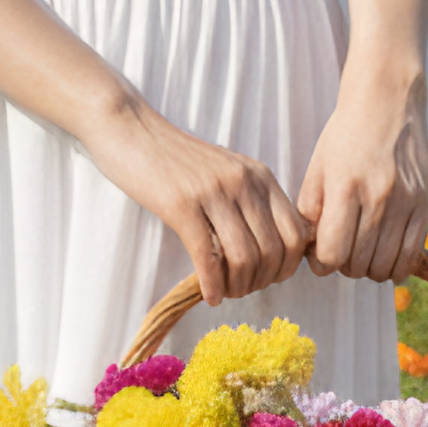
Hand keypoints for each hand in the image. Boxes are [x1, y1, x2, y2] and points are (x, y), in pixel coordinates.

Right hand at [81, 100, 308, 304]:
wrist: (131, 132)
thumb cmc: (175, 160)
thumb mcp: (227, 173)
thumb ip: (251, 201)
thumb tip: (273, 249)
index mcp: (260, 176)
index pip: (296, 232)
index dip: (288, 266)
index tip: (269, 278)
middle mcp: (244, 182)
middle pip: (273, 250)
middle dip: (262, 282)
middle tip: (243, 290)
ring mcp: (213, 192)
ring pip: (244, 257)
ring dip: (238, 287)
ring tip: (225, 293)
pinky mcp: (181, 205)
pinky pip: (208, 257)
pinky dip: (213, 285)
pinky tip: (209, 294)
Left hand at [295, 76, 427, 281]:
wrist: (387, 102)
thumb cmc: (345, 136)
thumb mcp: (317, 167)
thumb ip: (310, 210)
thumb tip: (311, 251)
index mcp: (344, 187)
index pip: (332, 252)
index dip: (322, 263)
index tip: (321, 256)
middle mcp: (378, 196)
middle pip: (357, 263)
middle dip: (343, 266)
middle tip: (342, 250)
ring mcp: (405, 201)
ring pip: (384, 264)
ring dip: (368, 269)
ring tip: (362, 253)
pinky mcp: (425, 203)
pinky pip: (412, 255)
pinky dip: (396, 267)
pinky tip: (385, 260)